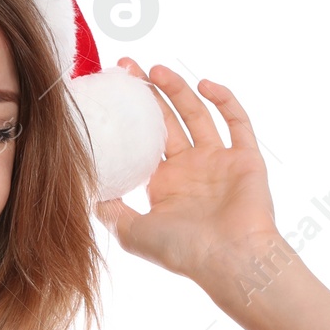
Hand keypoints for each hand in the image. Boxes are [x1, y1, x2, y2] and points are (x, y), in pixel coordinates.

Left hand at [94, 61, 281, 284]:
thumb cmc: (183, 251)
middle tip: (126, 67)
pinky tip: (204, 85)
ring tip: (155, 69)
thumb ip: (109, 210)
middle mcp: (191, 169)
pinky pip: (238, 122)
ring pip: (198, 115)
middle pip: (167, 121)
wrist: (231, 261)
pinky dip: (225, 100)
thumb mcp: (133, 232)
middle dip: (148, 93)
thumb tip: (83, 189)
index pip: (143, 141)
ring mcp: (220, 162)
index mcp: (166, 184)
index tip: (111, 93)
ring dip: (179, 90)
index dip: (128, 118)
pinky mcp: (247, 158)